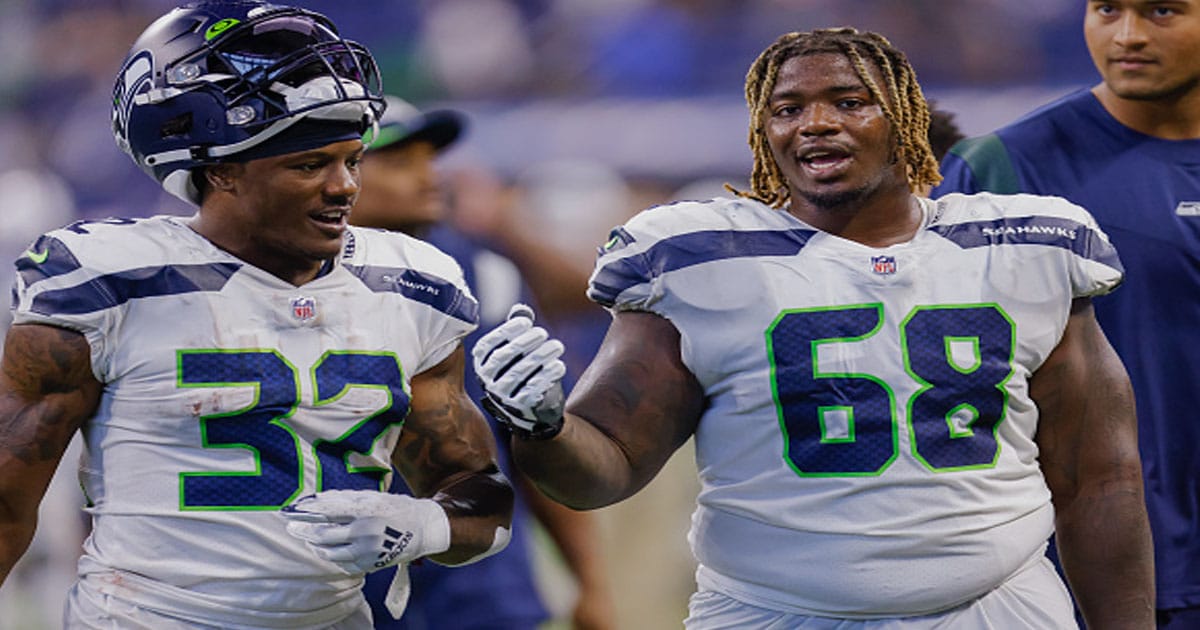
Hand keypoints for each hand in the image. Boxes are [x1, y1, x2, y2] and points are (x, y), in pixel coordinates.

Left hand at [281, 490, 450, 573]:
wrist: (424, 528)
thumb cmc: (396, 508)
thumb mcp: (374, 497)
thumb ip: (347, 499)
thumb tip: (318, 499)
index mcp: (367, 510)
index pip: (329, 511)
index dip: (308, 512)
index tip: (292, 511)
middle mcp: (366, 532)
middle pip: (325, 535)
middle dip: (304, 532)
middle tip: (292, 528)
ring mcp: (368, 550)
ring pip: (330, 553)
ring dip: (315, 546)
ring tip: (309, 540)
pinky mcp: (371, 564)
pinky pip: (343, 563)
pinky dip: (331, 557)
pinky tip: (326, 550)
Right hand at [472, 303, 566, 439]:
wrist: (531, 408)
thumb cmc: (523, 370)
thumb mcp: (518, 349)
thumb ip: (517, 328)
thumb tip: (521, 310)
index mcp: (482, 362)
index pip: (488, 345)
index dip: (505, 331)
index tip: (526, 323)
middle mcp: (487, 380)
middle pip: (503, 358)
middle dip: (524, 342)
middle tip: (544, 333)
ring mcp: (501, 396)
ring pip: (518, 373)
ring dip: (539, 357)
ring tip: (557, 346)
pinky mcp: (518, 407)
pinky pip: (531, 390)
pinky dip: (546, 376)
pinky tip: (559, 365)